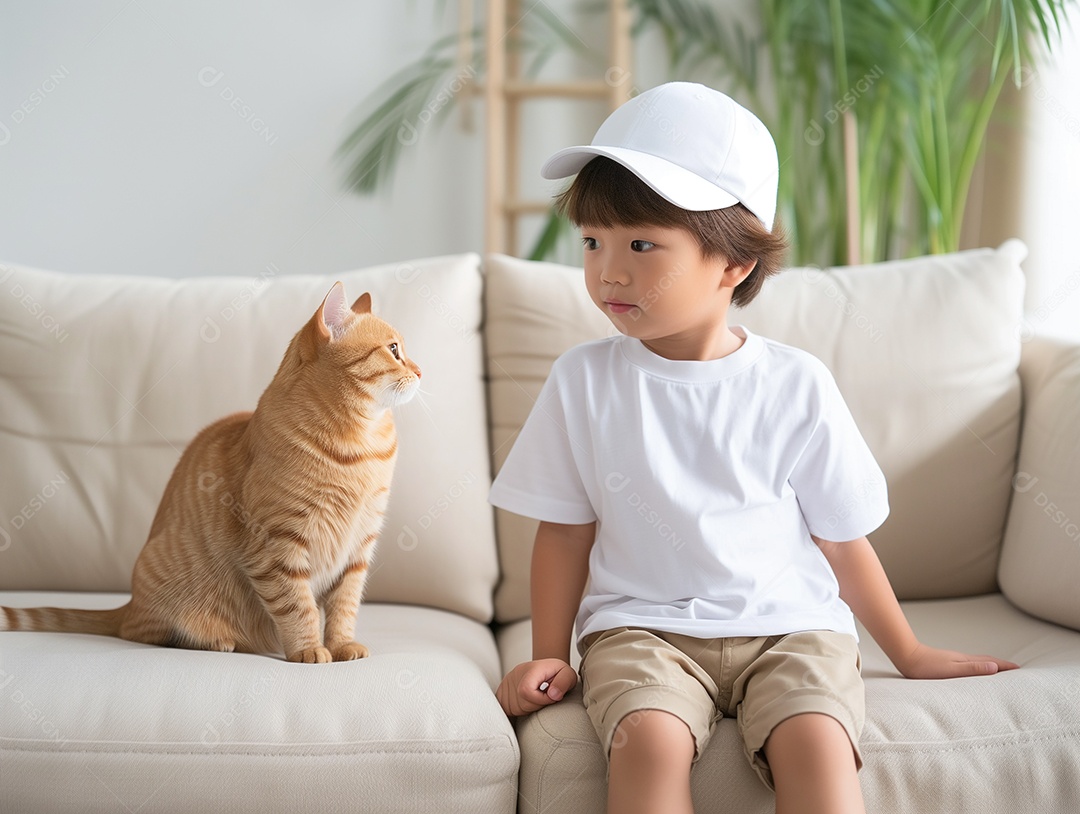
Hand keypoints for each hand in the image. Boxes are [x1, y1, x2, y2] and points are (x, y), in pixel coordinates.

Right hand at [495, 658, 576, 716]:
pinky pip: (505, 708)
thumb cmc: (557, 673)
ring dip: (527, 709)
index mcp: (531, 669)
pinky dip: (516, 710)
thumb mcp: (568, 675)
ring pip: (512, 708)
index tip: (550, 698)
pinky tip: (526, 702)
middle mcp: (516, 674)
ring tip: (536, 699)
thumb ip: (564, 682)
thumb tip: (553, 695)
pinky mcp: (502, 689)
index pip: (526, 690)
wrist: (547, 668)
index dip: (540, 700)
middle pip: (520, 703)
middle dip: (536, 707)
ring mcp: (507, 682)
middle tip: (544, 699)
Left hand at [896, 642, 1019, 678]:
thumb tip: (995, 667)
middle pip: (987, 660)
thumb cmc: (927, 667)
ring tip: (1000, 672)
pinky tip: (974, 672)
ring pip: (978, 662)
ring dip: (991, 666)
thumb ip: (972, 669)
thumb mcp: (952, 671)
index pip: (991, 662)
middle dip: (1002, 666)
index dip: (1006, 666)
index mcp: (966, 661)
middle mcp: (963, 659)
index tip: (1021, 670)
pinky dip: (978, 667)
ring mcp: (955, 660)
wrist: (906, 656)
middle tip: (1016, 671)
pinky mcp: (948, 663)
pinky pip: (969, 665)